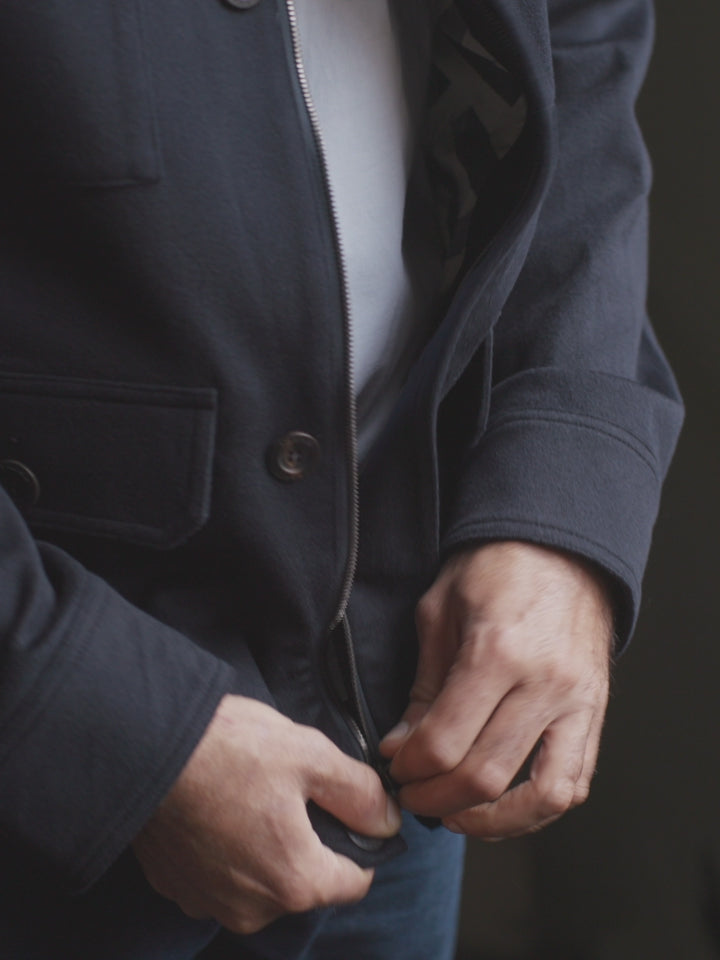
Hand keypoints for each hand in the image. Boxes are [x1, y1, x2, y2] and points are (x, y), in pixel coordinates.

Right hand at [132, 695, 400, 933]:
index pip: (355, 881)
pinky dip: (227, 849)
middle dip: (307, 839)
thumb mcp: (310, 755)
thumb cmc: (228, 748)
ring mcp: (210, 902)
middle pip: (306, 881)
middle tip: (286, 787)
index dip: (358, 840)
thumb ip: (359, 793)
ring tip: (248, 793)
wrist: (143, 746)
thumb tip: (388, 820)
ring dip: (264, 845)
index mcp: (296, 881)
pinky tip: (217, 807)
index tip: (341, 805)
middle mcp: (254, 908)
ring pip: (263, 880)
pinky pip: (222, 876)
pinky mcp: (178, 888)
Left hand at [379, 541, 611, 838]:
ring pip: (540, 795)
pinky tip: (503, 807)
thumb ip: (424, 685)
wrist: (558, 547)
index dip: (410, 767)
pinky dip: (539, 809)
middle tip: (413, 794)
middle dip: (436, 798)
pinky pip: (575, 781)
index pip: (445, 742)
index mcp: (496, 651)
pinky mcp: (595, 712)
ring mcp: (577, 701)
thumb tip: (403, 745)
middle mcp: (543, 682)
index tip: (395, 765)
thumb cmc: (494, 568)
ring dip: (490, 821)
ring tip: (456, 815)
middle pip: (485, 775)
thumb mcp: (440, 613)